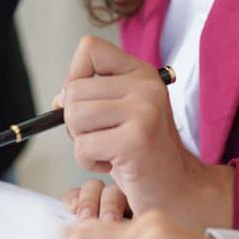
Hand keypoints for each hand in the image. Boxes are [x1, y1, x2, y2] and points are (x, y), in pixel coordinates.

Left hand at [57, 35, 233, 228]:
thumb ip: (94, 96)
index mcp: (142, 73)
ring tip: (109, 150)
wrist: (179, 190)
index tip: (89, 103)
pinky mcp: (135, 141)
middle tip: (104, 138)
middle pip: (73, 90)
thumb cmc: (143, 154)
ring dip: (81, 142)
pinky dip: (89, 162)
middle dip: (76, 122)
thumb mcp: (124, 113)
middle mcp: (146, 86)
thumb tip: (59, 98)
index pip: (90, 48)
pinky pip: (82, 147)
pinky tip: (115, 164)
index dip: (75, 76)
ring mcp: (143, 111)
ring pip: (74, 116)